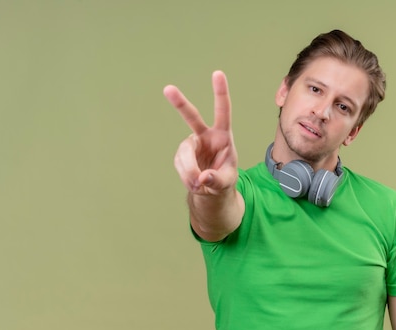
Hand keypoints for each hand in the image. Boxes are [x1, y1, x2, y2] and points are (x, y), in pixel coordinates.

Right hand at [164, 71, 237, 195]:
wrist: (211, 189)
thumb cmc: (224, 179)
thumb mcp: (227, 182)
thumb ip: (217, 180)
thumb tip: (203, 178)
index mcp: (223, 136)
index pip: (223, 111)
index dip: (220, 93)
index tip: (218, 73)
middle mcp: (205, 135)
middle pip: (192, 117)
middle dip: (180, 103)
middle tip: (168, 89)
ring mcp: (191, 144)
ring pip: (184, 153)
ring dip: (189, 171)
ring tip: (198, 184)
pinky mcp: (181, 155)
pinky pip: (180, 165)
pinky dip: (186, 177)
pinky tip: (194, 182)